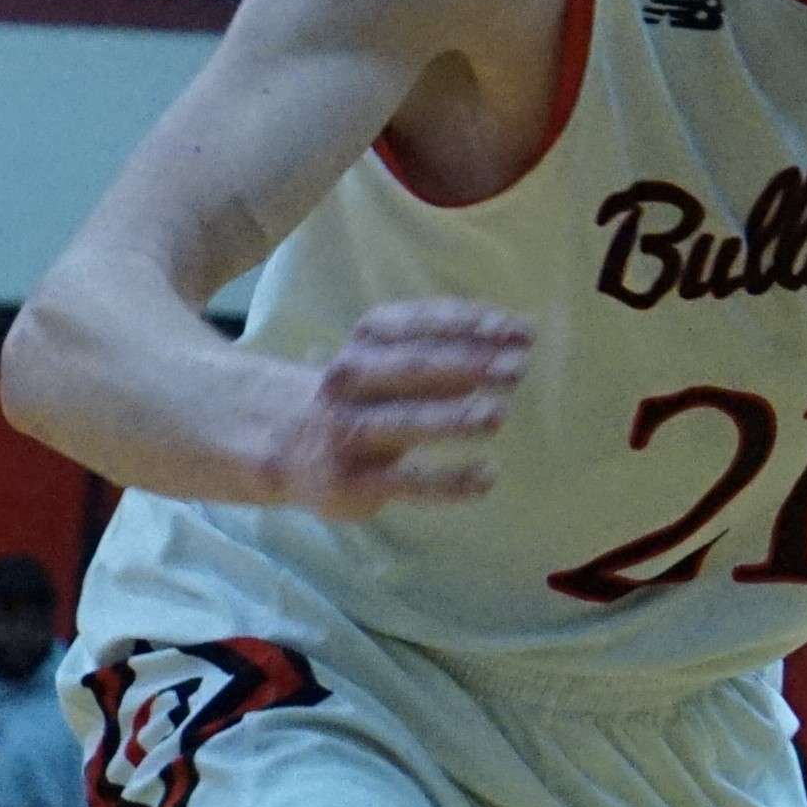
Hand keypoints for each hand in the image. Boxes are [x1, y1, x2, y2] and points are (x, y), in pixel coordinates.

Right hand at [259, 299, 528, 516]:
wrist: (287, 447)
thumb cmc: (366, 395)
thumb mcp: (392, 361)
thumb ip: (448, 348)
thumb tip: (517, 333)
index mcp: (364, 343)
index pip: (413, 324)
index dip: (466, 324)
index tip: (519, 330)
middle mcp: (349, 382)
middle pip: (410, 368)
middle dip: (466, 365)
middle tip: (517, 368)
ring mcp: (348, 432)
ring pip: (403, 422)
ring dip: (451, 417)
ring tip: (498, 414)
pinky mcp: (353, 482)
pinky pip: (407, 482)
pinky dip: (449, 482)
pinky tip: (489, 476)